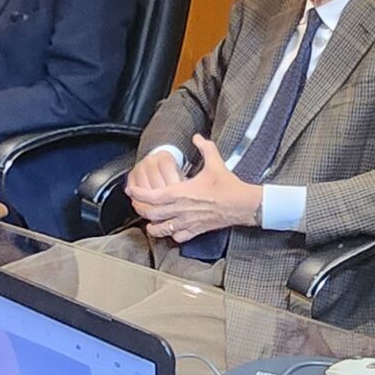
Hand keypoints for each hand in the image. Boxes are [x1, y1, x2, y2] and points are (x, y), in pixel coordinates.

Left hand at [129, 136, 260, 242]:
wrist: (242, 204)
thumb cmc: (228, 186)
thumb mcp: (215, 162)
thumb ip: (204, 147)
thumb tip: (197, 138)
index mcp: (181, 192)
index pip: (152, 196)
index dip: (138, 193)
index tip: (132, 190)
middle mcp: (180, 209)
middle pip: (151, 213)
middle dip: (139, 208)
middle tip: (135, 203)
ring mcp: (187, 222)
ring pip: (161, 229)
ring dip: (152, 225)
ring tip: (148, 221)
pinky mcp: (196, 230)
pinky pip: (178, 237)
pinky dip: (170, 234)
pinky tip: (170, 230)